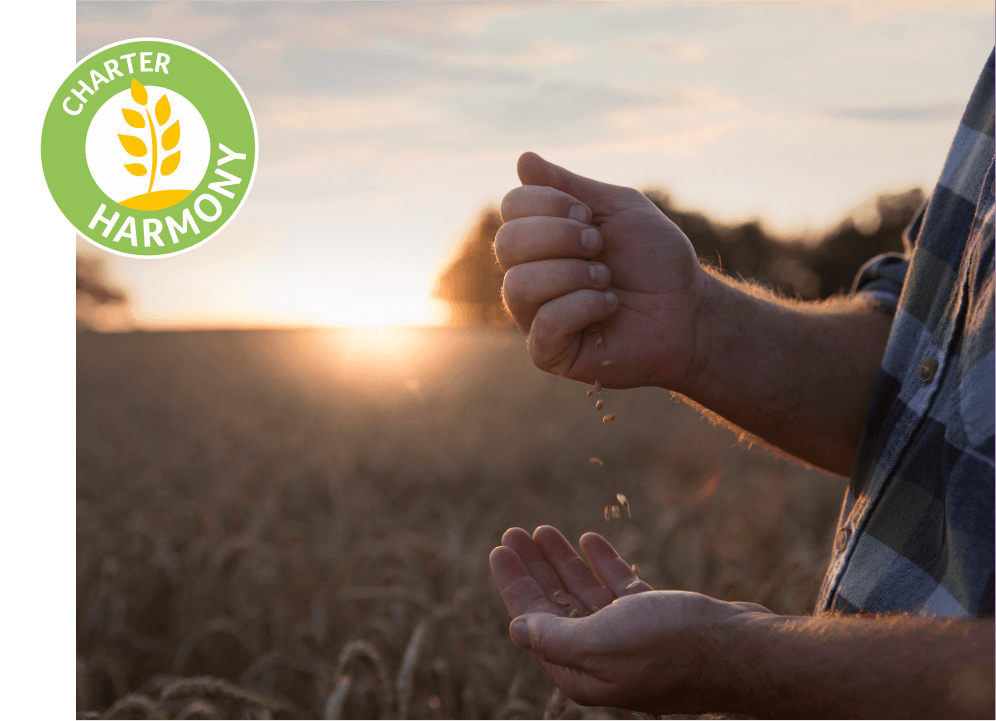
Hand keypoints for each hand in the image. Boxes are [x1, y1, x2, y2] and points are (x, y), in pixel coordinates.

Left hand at [489, 525, 773, 714]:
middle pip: (556, 605)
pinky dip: (603, 564)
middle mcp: (603, 658)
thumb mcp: (601, 644)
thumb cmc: (671, 648)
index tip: (499, 549)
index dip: (514, 584)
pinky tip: (589, 540)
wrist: (742, 651)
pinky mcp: (657, 621)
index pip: (533, 623)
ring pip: (586, 594)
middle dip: (534, 569)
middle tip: (514, 532)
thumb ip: (554, 637)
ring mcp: (631, 639)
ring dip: (564, 561)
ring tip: (543, 530)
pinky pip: (620, 589)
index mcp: (582, 671)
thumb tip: (516, 629)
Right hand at [495, 152, 708, 389]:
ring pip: (518, 285)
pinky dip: (583, 306)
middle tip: (598, 246)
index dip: (549, 203)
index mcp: (541, 239)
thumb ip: (569, 186)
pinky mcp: (548, 352)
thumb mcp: (617, 208)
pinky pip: (543, 323)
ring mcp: (534, 316)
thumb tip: (522, 160)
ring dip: (573, 274)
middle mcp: (529, 274)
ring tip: (606, 280)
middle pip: (506, 242)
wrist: (689, 310)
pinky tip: (609, 306)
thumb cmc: (655, 261)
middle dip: (560, 237)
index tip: (591, 217)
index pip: (512, 207)